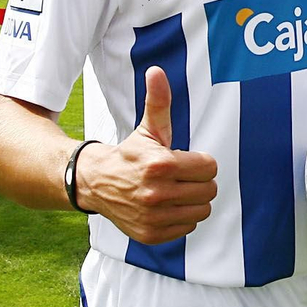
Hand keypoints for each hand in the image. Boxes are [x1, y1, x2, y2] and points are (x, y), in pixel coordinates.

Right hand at [76, 67, 217, 243]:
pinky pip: (188, 228)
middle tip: (182, 177)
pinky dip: (181, 218)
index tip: (186, 161)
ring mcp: (154, 217)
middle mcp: (157, 193)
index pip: (210, 167)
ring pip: (202, 211)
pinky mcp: (151, 235)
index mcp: (161, 165)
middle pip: (209, 190)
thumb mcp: (148, 128)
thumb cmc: (130, 154)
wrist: (97, 183)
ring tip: (176, 191)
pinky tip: (167, 207)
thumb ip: (159, 101)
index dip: (200, 162)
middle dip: (199, 181)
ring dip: (193, 201)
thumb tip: (157, 71)